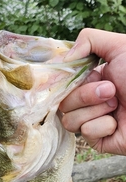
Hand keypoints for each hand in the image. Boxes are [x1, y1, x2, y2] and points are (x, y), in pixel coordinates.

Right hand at [59, 28, 125, 154]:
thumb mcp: (120, 46)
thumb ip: (88, 40)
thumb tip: (64, 59)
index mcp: (93, 78)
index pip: (62, 82)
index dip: (63, 80)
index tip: (72, 76)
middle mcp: (91, 100)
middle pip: (63, 102)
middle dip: (85, 94)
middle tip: (111, 90)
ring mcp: (95, 121)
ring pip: (69, 119)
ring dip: (94, 109)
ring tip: (117, 104)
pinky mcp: (100, 141)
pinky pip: (86, 133)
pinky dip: (103, 125)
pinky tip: (118, 123)